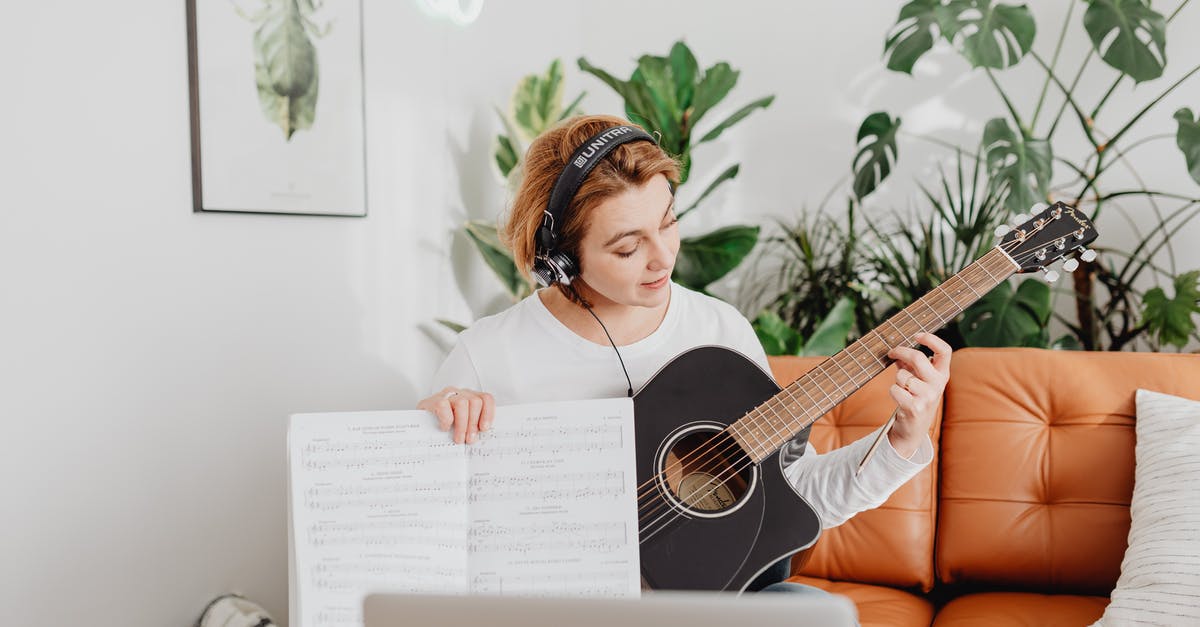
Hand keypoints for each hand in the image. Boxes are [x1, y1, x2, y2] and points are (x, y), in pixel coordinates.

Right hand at [417, 387, 494, 443]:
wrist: (419, 422)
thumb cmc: (442, 423)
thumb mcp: (460, 425)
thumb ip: (471, 427)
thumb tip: (479, 438)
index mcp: (470, 398)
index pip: (486, 398)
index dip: (488, 413)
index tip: (484, 428)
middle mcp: (460, 394)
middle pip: (475, 402)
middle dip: (473, 423)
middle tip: (469, 439)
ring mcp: (447, 395)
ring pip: (462, 403)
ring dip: (462, 424)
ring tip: (459, 438)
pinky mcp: (434, 400)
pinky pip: (443, 406)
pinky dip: (446, 419)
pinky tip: (445, 428)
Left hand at [886, 333, 951, 457]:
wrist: (913, 430)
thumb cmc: (914, 400)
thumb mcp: (919, 381)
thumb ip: (911, 365)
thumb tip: (898, 350)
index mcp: (942, 376)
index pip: (945, 351)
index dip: (931, 339)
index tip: (917, 335)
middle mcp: (938, 385)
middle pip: (918, 358)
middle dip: (901, 352)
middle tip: (892, 352)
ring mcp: (928, 397)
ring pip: (902, 375)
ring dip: (897, 380)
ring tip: (903, 390)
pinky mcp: (915, 407)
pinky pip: (895, 389)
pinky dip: (893, 392)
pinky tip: (899, 400)